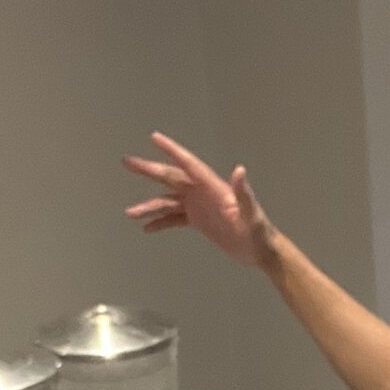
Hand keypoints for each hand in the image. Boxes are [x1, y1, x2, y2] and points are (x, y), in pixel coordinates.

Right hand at [123, 131, 280, 272]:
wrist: (261, 252)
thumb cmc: (258, 233)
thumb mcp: (251, 214)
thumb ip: (243, 193)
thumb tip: (240, 171)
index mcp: (213, 187)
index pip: (189, 164)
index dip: (172, 150)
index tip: (155, 138)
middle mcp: (203, 193)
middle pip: (171, 177)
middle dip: (149, 170)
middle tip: (128, 162)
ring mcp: (200, 206)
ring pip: (168, 201)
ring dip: (150, 205)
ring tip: (130, 213)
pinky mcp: (199, 220)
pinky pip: (175, 218)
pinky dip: (161, 222)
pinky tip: (147, 227)